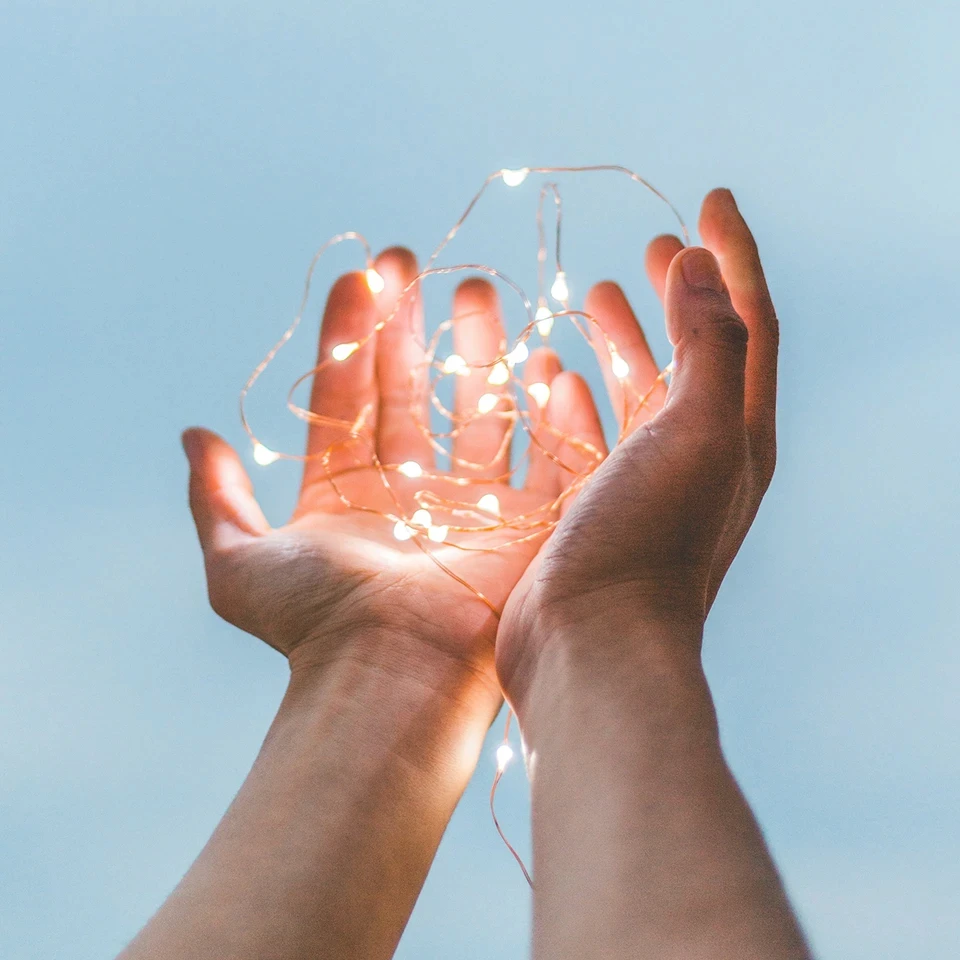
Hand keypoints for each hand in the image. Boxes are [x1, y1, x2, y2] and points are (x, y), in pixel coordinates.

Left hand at [182, 248, 601, 707]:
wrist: (396, 679)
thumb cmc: (319, 626)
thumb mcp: (240, 565)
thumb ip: (215, 501)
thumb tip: (193, 436)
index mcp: (349, 496)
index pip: (350, 396)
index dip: (353, 335)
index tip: (361, 276)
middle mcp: (411, 496)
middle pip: (413, 393)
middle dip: (412, 328)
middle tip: (414, 264)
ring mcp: (473, 507)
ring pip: (478, 412)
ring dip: (476, 352)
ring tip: (477, 291)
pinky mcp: (530, 524)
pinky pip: (546, 455)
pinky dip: (547, 410)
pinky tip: (543, 358)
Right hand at [497, 188, 778, 711]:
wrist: (594, 649)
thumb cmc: (647, 542)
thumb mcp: (699, 432)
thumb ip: (710, 342)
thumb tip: (702, 264)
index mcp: (737, 433)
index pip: (748, 322)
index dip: (733, 256)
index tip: (709, 198)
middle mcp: (698, 458)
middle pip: (695, 354)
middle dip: (679, 294)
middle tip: (654, 245)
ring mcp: (643, 486)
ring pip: (638, 392)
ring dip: (624, 340)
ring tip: (597, 293)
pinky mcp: (592, 509)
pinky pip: (589, 434)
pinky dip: (574, 396)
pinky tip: (551, 375)